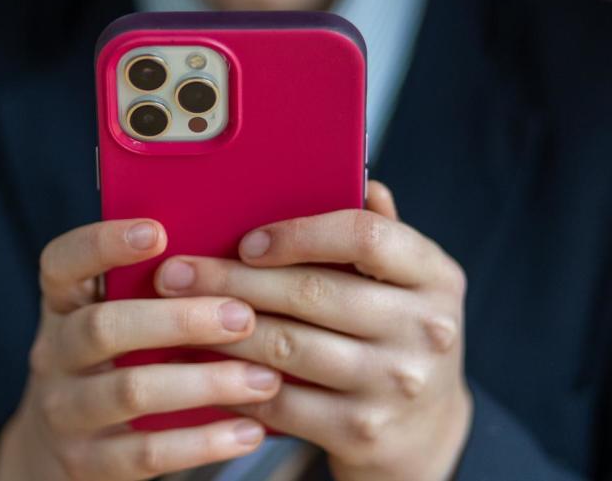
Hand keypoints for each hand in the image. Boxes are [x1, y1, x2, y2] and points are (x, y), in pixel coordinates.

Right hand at [0, 217, 280, 480]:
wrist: (58, 451)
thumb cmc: (115, 362)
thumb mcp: (114, 319)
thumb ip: (155, 288)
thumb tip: (233, 254)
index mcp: (62, 304)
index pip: (63, 262)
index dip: (103, 243)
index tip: (158, 232)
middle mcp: (54, 353)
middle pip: (104, 327)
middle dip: (179, 319)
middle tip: (244, 316)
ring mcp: (64, 411)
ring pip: (131, 390)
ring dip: (205, 382)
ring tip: (265, 379)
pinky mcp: (86, 463)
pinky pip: (146, 452)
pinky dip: (203, 442)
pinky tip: (250, 431)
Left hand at [152, 181, 472, 480]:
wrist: (426, 431)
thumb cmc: (398, 334)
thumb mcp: (406, 282)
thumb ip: (379, 232)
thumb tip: (357, 179)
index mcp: (435, 276)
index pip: (365, 236)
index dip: (298, 234)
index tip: (247, 241)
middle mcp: (424, 329)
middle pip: (312, 292)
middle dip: (232, 280)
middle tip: (176, 274)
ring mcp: (395, 384)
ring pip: (288, 347)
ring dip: (222, 330)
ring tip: (179, 317)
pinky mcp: (362, 431)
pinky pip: (282, 402)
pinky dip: (235, 383)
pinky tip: (203, 367)